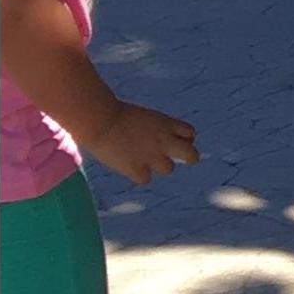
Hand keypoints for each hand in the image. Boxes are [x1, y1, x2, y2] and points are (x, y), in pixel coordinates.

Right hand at [84, 102, 198, 185]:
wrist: (101, 121)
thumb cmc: (115, 114)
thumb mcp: (144, 117)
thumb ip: (155, 129)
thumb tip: (158, 141)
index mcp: (167, 124)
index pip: (190, 133)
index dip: (185, 138)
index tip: (175, 141)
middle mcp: (164, 141)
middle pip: (192, 154)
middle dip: (191, 157)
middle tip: (187, 160)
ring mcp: (152, 156)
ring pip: (169, 168)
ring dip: (159, 166)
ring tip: (143, 159)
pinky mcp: (137, 169)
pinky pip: (145, 179)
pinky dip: (138, 175)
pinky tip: (129, 167)